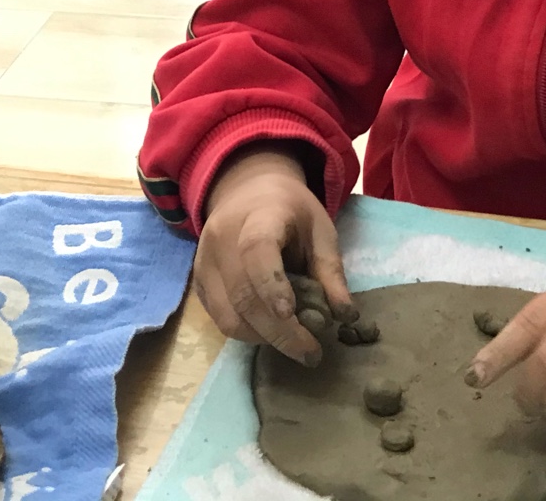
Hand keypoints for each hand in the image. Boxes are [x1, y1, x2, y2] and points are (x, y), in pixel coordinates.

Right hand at [195, 146, 355, 366]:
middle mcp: (222, 239)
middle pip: (243, 294)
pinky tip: (272, 333)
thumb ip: (331, 270)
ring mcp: (204, 262)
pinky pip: (220, 319)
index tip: (291, 314)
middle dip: (279, 332)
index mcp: (258, 216)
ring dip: (263, 338)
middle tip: (310, 353)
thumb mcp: (320, 229)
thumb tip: (347, 317)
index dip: (272, 285)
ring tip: (295, 344)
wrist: (247, 192)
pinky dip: (248, 333)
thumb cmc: (291, 211)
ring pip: (228, 316)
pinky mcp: (198, 284)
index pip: (257, 251)